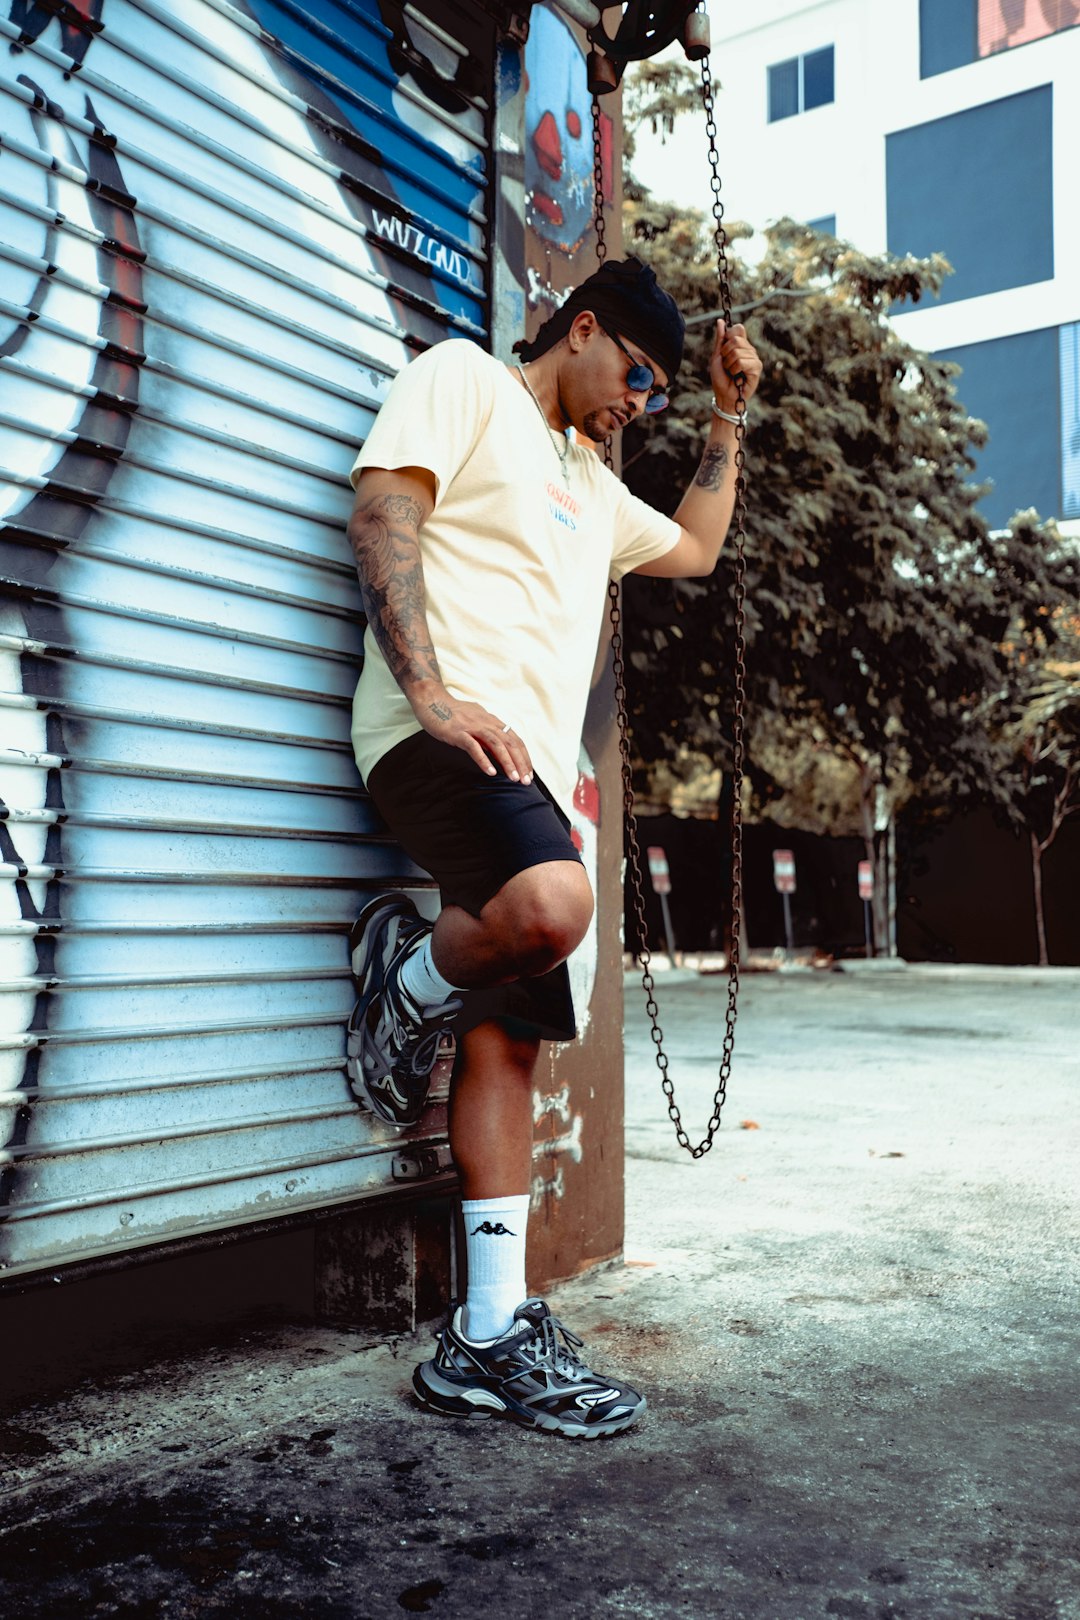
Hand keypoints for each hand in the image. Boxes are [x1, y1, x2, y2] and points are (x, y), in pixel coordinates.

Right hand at [414, 686, 533, 782]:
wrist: (432, 700)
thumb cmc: (453, 713)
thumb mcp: (476, 721)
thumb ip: (488, 734)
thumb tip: (499, 749)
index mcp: (493, 721)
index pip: (515, 740)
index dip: (524, 757)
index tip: (528, 773)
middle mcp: (487, 723)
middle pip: (510, 743)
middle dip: (520, 763)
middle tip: (526, 781)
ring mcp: (472, 727)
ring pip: (496, 745)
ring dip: (507, 762)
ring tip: (514, 778)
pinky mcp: (458, 733)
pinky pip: (473, 747)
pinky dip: (483, 760)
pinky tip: (490, 772)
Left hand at [710, 319, 761, 416]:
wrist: (724, 396)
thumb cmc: (720, 378)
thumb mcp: (717, 357)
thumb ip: (720, 340)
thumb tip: (720, 321)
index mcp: (741, 345)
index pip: (738, 328)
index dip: (728, 336)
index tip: (724, 350)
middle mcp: (749, 349)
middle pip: (735, 340)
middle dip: (725, 354)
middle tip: (726, 365)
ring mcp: (754, 358)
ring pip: (737, 352)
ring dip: (729, 364)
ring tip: (732, 372)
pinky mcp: (757, 368)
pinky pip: (742, 362)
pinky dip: (735, 370)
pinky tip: (737, 376)